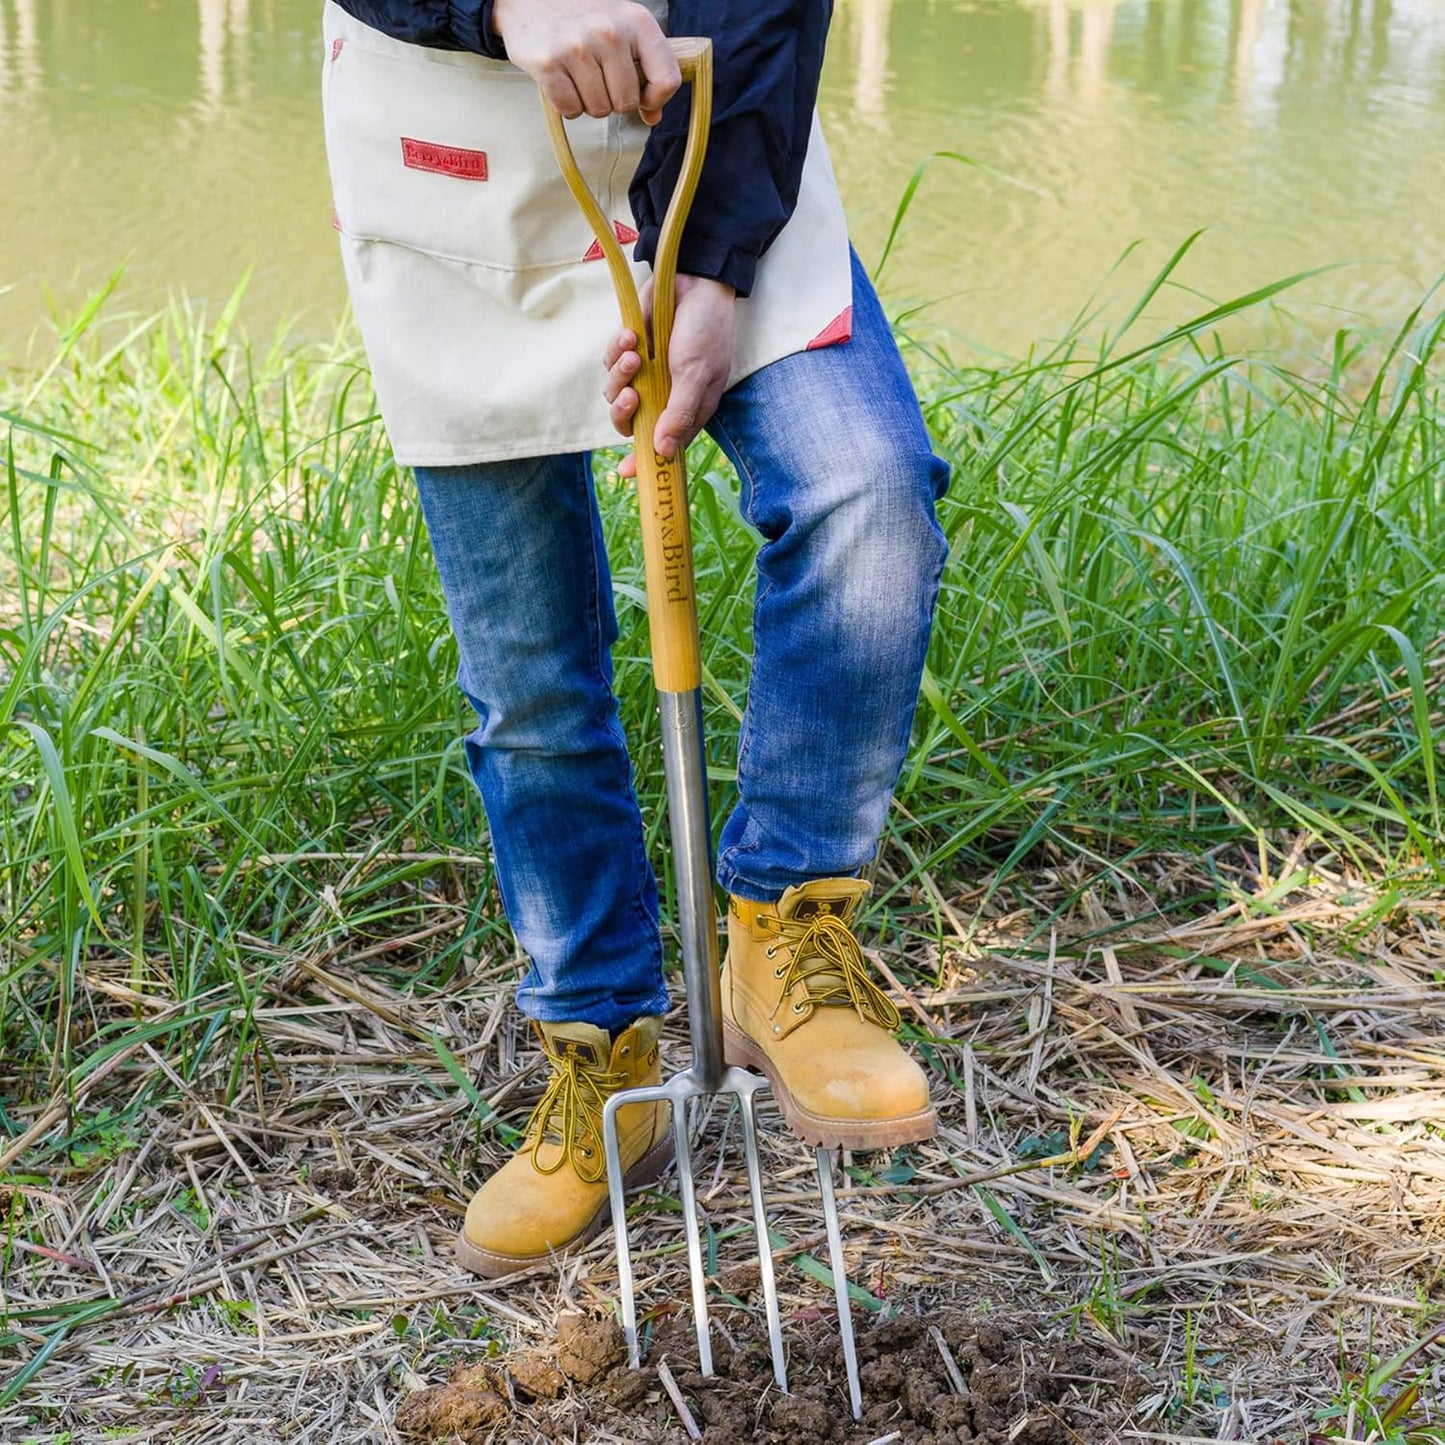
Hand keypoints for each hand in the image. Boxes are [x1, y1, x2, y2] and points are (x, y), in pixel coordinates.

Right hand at [491, 0, 680, 122]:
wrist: (529, 0)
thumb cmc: (583, 19)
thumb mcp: (622, 30)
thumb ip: (645, 69)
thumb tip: (653, 117)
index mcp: (637, 21)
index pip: (667, 79)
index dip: (656, 99)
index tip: (644, 99)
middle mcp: (609, 32)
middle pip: (626, 103)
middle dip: (613, 100)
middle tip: (598, 77)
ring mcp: (577, 47)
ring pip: (598, 110)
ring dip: (588, 102)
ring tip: (577, 74)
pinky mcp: (548, 63)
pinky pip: (570, 109)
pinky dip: (566, 104)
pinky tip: (561, 79)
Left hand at [604, 275, 735, 475]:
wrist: (695, 281)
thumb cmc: (705, 331)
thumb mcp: (696, 375)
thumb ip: (679, 413)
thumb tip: (664, 451)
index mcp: (686, 409)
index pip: (663, 444)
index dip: (644, 459)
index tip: (627, 471)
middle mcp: (663, 396)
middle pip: (630, 422)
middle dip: (624, 412)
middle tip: (631, 397)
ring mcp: (645, 374)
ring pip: (615, 392)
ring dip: (621, 374)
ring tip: (634, 352)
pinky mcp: (631, 351)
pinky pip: (610, 362)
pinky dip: (617, 349)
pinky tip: (632, 334)